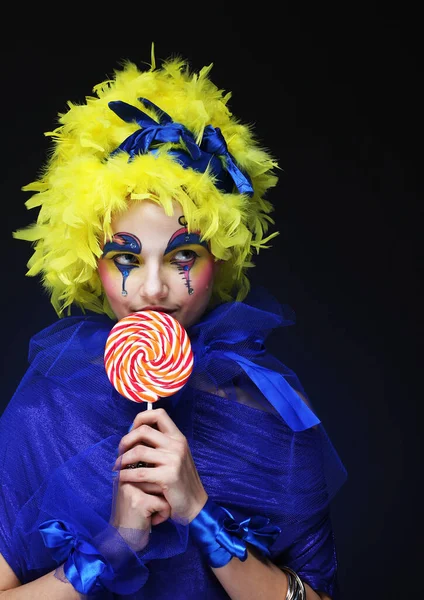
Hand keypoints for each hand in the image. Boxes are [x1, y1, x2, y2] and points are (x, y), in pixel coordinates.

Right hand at [112, 459, 170, 550]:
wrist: (124, 540)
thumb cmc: (138, 514)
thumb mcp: (141, 489)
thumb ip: (149, 473)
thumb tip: (166, 458)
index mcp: (128, 469)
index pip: (155, 467)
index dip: (158, 485)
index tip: (148, 499)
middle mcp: (127, 475)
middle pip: (161, 476)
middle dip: (162, 495)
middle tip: (149, 508)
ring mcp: (132, 487)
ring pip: (164, 489)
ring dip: (163, 504)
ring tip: (150, 513)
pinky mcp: (139, 501)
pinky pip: (165, 503)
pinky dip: (163, 515)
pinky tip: (150, 521)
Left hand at [115, 408, 207, 522]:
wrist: (195, 505)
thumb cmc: (181, 482)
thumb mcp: (176, 457)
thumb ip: (161, 445)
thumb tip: (136, 433)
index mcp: (178, 437)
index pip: (158, 414)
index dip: (141, 418)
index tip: (131, 431)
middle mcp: (177, 445)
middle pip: (143, 430)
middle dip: (126, 440)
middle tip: (119, 451)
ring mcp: (173, 460)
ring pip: (138, 451)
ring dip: (122, 459)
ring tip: (117, 466)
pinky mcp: (168, 476)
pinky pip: (138, 472)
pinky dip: (125, 474)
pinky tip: (120, 478)